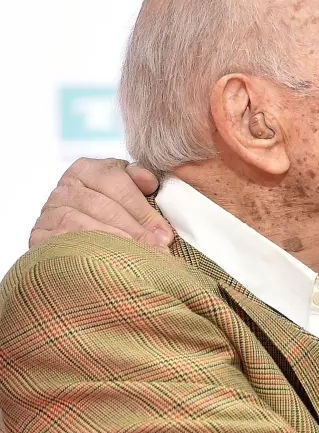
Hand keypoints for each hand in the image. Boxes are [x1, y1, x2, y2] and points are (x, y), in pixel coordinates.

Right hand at [29, 158, 172, 249]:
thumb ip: (138, 179)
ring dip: (113, 242)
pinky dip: (86, 253)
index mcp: (86, 169)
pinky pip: (62, 244)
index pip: (116, 182)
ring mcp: (48, 212)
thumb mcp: (126, 189)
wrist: (77, 240)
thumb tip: (149, 181)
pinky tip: (108, 263)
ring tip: (137, 258)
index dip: (143, 209)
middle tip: (157, 250)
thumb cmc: (112, 211)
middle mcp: (63, 188)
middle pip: (102, 205)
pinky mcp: (38, 236)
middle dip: (134, 230)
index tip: (164, 234)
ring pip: (81, 225)